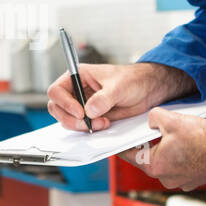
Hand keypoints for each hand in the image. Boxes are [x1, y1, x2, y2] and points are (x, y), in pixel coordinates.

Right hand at [47, 62, 194, 132]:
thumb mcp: (119, 86)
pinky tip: (103, 125)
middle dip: (71, 119)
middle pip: (57, 108)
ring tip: (102, 123)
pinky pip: (81, 127)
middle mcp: (77, 90)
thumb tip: (89, 111)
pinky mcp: (91, 117)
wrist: (148, 90)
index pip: (57, 90)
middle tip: (89, 123)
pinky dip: (88, 130)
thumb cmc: (133, 79)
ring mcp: (82, 104)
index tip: (80, 112)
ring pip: (67, 119)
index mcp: (78, 76)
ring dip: (81, 126)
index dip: (64, 103)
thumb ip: (103, 98)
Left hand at [120, 107, 205, 190]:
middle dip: (151, 143)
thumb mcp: (172, 120)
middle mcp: (165, 178)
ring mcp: (179, 181)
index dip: (124, 144)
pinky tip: (189, 146)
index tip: (119, 139)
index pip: (130, 154)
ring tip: (179, 137)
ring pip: (165, 162)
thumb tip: (150, 121)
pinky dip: (180, 157)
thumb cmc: (204, 140)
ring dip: (167, 150)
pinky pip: (179, 166)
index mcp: (154, 166)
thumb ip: (154, 117)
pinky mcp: (192, 180)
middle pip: (148, 157)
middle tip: (158, 130)